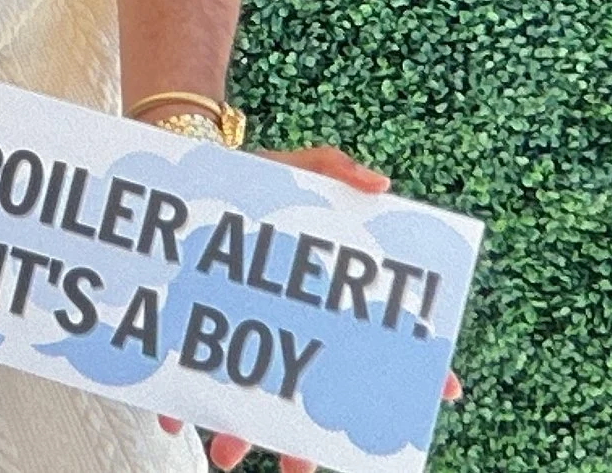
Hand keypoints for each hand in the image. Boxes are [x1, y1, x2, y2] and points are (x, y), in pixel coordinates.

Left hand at [157, 145, 462, 471]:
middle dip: (306, 441)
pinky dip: (180, 401)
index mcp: (323, 301)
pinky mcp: (198, 333)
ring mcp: (244, 336)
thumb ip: (334, 169)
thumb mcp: (296, 168)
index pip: (381, 345)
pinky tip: (173, 419)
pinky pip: (190, 378)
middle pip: (308, 398)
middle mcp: (288, 329)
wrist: (190, 178)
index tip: (438, 394)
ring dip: (240, 433)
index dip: (413, 373)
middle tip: (302, 467)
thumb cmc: (258, 183)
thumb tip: (380, 184)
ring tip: (225, 454)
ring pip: (249, 402)